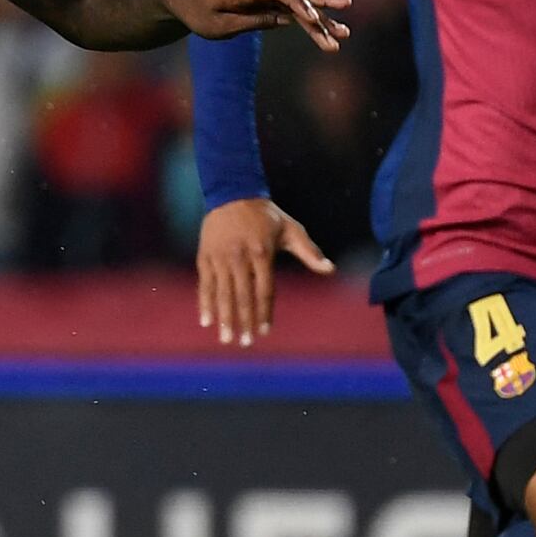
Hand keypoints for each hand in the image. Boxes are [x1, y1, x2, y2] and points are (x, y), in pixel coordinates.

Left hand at [161, 0, 350, 49]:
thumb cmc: (196, 11)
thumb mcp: (216, 24)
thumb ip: (249, 21)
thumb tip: (281, 21)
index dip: (298, 4)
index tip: (313, 19)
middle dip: (321, 16)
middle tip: (342, 34)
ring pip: (301, 4)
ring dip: (323, 19)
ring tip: (345, 32)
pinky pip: (293, 9)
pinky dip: (311, 20)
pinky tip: (331, 26)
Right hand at [196, 197, 333, 346]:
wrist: (232, 193)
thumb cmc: (266, 216)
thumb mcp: (291, 229)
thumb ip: (309, 252)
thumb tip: (330, 269)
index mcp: (262, 253)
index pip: (264, 290)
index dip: (264, 312)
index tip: (265, 332)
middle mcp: (239, 257)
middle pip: (242, 296)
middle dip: (243, 322)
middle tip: (245, 343)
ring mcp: (220, 257)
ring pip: (222, 293)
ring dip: (224, 318)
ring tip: (226, 339)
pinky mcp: (205, 256)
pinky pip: (205, 284)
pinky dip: (205, 303)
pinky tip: (206, 322)